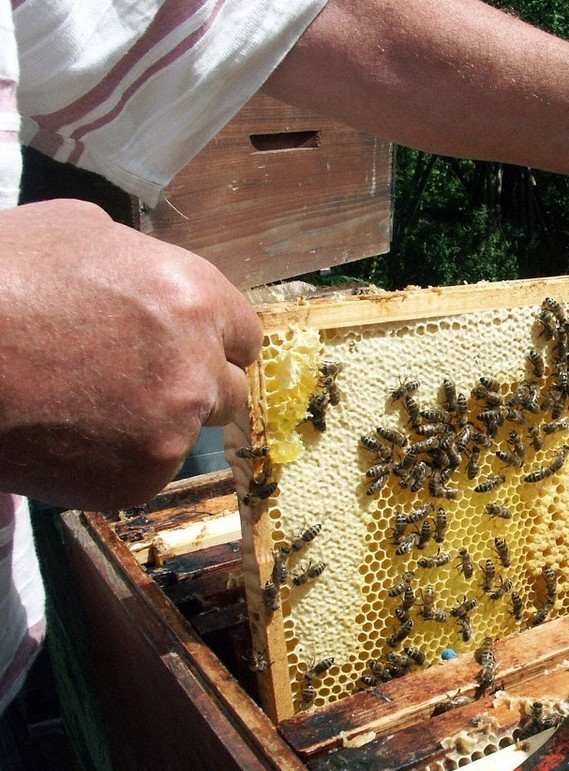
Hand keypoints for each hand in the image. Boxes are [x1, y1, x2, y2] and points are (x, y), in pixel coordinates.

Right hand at [0, 200, 261, 508]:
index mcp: (195, 299)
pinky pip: (142, 471)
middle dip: (191, 385)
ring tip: (80, 405)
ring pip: (183, 433)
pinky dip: (112, 460)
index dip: (213, 340)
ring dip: (150, 423)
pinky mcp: (137, 480)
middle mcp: (197, 369)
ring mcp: (170, 431)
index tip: (188, 347)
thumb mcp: (75, 232)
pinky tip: (62, 434)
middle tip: (133, 380)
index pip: (245, 335)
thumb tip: (148, 277)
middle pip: (226, 390)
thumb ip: (137, 261)